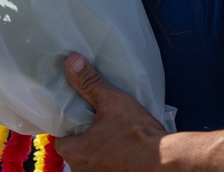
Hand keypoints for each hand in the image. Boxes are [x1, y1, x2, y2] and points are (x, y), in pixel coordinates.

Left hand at [54, 53, 167, 171]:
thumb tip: (72, 62)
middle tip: (97, 121)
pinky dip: (109, 157)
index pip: (61, 138)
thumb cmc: (136, 133)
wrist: (163, 160)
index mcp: (75, 152)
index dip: (69, 125)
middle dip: (84, 137)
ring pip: (90, 159)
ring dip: (97, 148)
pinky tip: (120, 145)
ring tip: (110, 132)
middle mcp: (81, 169)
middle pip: (75, 149)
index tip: (79, 115)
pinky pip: (104, 166)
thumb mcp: (111, 101)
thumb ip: (89, 82)